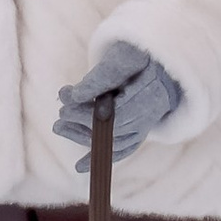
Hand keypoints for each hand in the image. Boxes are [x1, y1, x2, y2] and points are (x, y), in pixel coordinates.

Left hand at [53, 39, 182, 160]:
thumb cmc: (139, 53)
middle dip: (83, 123)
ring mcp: (146, 124)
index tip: (65, 103)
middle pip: (115, 128)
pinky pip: (120, 149)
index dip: (90, 113)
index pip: (119, 112)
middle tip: (60, 116)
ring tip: (59, 126)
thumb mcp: (122, 55)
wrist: (161, 63)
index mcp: (154, 90)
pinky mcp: (137, 132)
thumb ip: (99, 76)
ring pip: (115, 140)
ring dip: (84, 136)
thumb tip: (70, 96)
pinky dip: (100, 157)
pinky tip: (79, 168)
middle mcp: (153, 112)